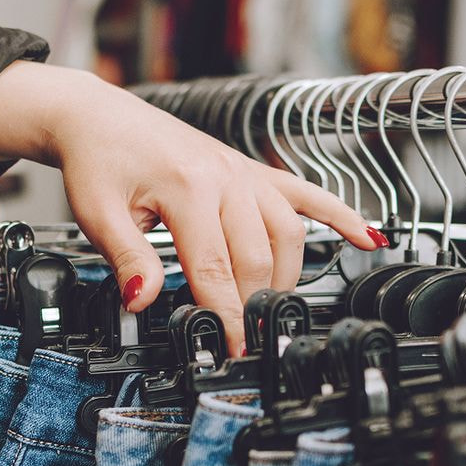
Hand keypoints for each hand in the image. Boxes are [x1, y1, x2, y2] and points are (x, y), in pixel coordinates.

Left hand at [0, 62, 385, 351]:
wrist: (98, 117)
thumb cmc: (98, 161)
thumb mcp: (97, 212)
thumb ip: (125, 257)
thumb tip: (142, 299)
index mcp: (188, 188)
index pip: (216, 269)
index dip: (227, 317)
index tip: (234, 349)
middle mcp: (226, 177)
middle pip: (257, 257)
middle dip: (255, 304)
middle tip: (249, 341)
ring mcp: (244, 172)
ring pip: (287, 233)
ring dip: (285, 276)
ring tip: (270, 310)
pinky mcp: (251, 169)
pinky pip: (306, 193)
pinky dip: (340, 216)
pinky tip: (368, 237)